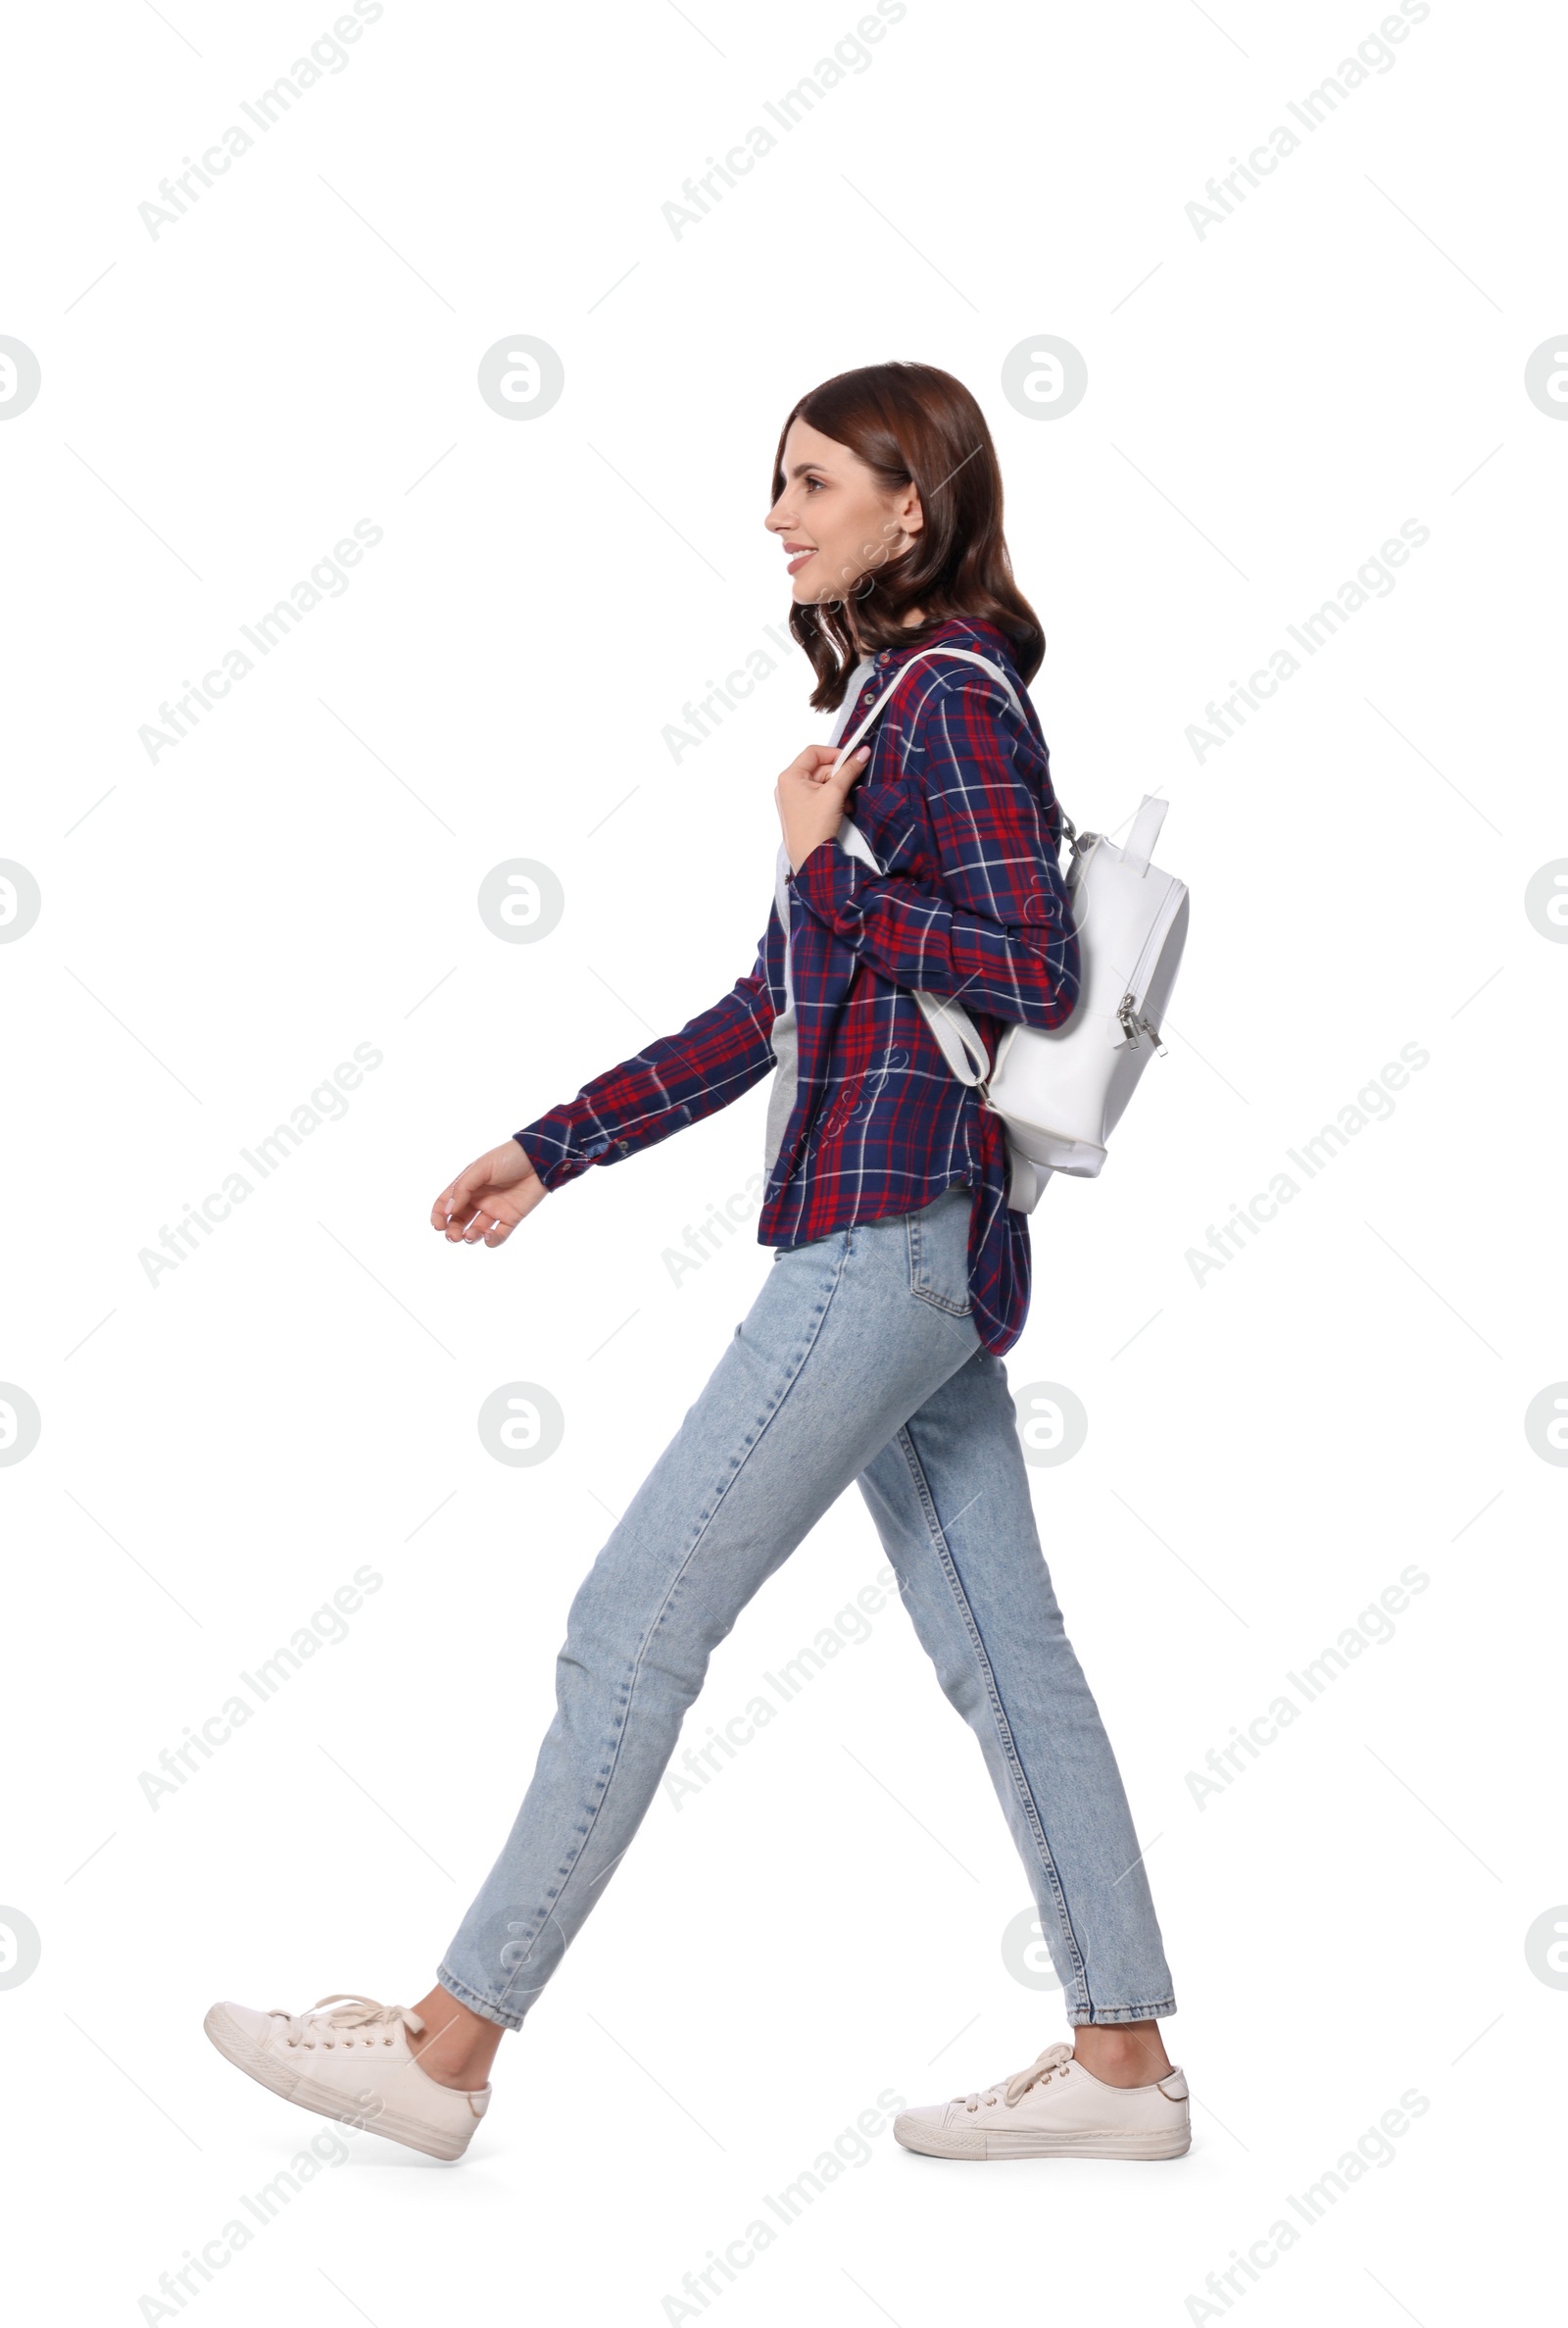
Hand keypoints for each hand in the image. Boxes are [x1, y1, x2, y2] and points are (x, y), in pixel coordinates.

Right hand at [431, 1140, 546, 1246]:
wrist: (540, 1159)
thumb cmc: (508, 1158)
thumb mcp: (481, 1168)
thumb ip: (463, 1188)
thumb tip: (448, 1210)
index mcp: (468, 1185)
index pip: (446, 1203)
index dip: (439, 1215)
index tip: (438, 1225)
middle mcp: (479, 1199)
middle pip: (458, 1220)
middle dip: (452, 1231)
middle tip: (453, 1236)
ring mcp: (495, 1209)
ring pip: (476, 1230)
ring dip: (469, 1236)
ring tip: (470, 1235)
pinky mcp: (511, 1218)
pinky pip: (499, 1235)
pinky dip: (492, 1240)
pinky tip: (488, 1236)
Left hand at [774, 742, 869, 873]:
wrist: (810, 859)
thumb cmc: (814, 828)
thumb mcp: (835, 793)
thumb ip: (849, 770)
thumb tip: (862, 753)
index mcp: (789, 777)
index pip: (814, 752)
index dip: (835, 754)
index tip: (852, 760)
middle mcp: (788, 786)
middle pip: (819, 768)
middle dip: (838, 777)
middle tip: (850, 787)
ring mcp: (793, 799)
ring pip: (821, 783)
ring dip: (838, 790)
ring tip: (846, 803)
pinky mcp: (800, 810)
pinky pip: (819, 796)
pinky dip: (832, 800)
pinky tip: (841, 810)